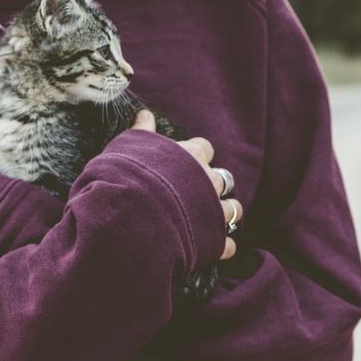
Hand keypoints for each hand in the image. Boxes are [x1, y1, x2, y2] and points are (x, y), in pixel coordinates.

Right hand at [131, 109, 242, 260]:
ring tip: (214, 220)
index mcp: (190, 156)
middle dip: (214, 185)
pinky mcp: (213, 240)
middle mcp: (207, 180)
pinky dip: (222, 246)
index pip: (203, 148)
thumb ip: (141, 131)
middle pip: (224, 178)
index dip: (195, 155)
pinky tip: (214, 248)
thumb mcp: (129, 146)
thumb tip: (144, 113)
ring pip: (234, 209)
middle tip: (199, 193)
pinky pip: (228, 244)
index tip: (185, 162)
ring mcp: (213, 210)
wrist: (130, 214)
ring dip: (226, 213)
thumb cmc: (127, 176)